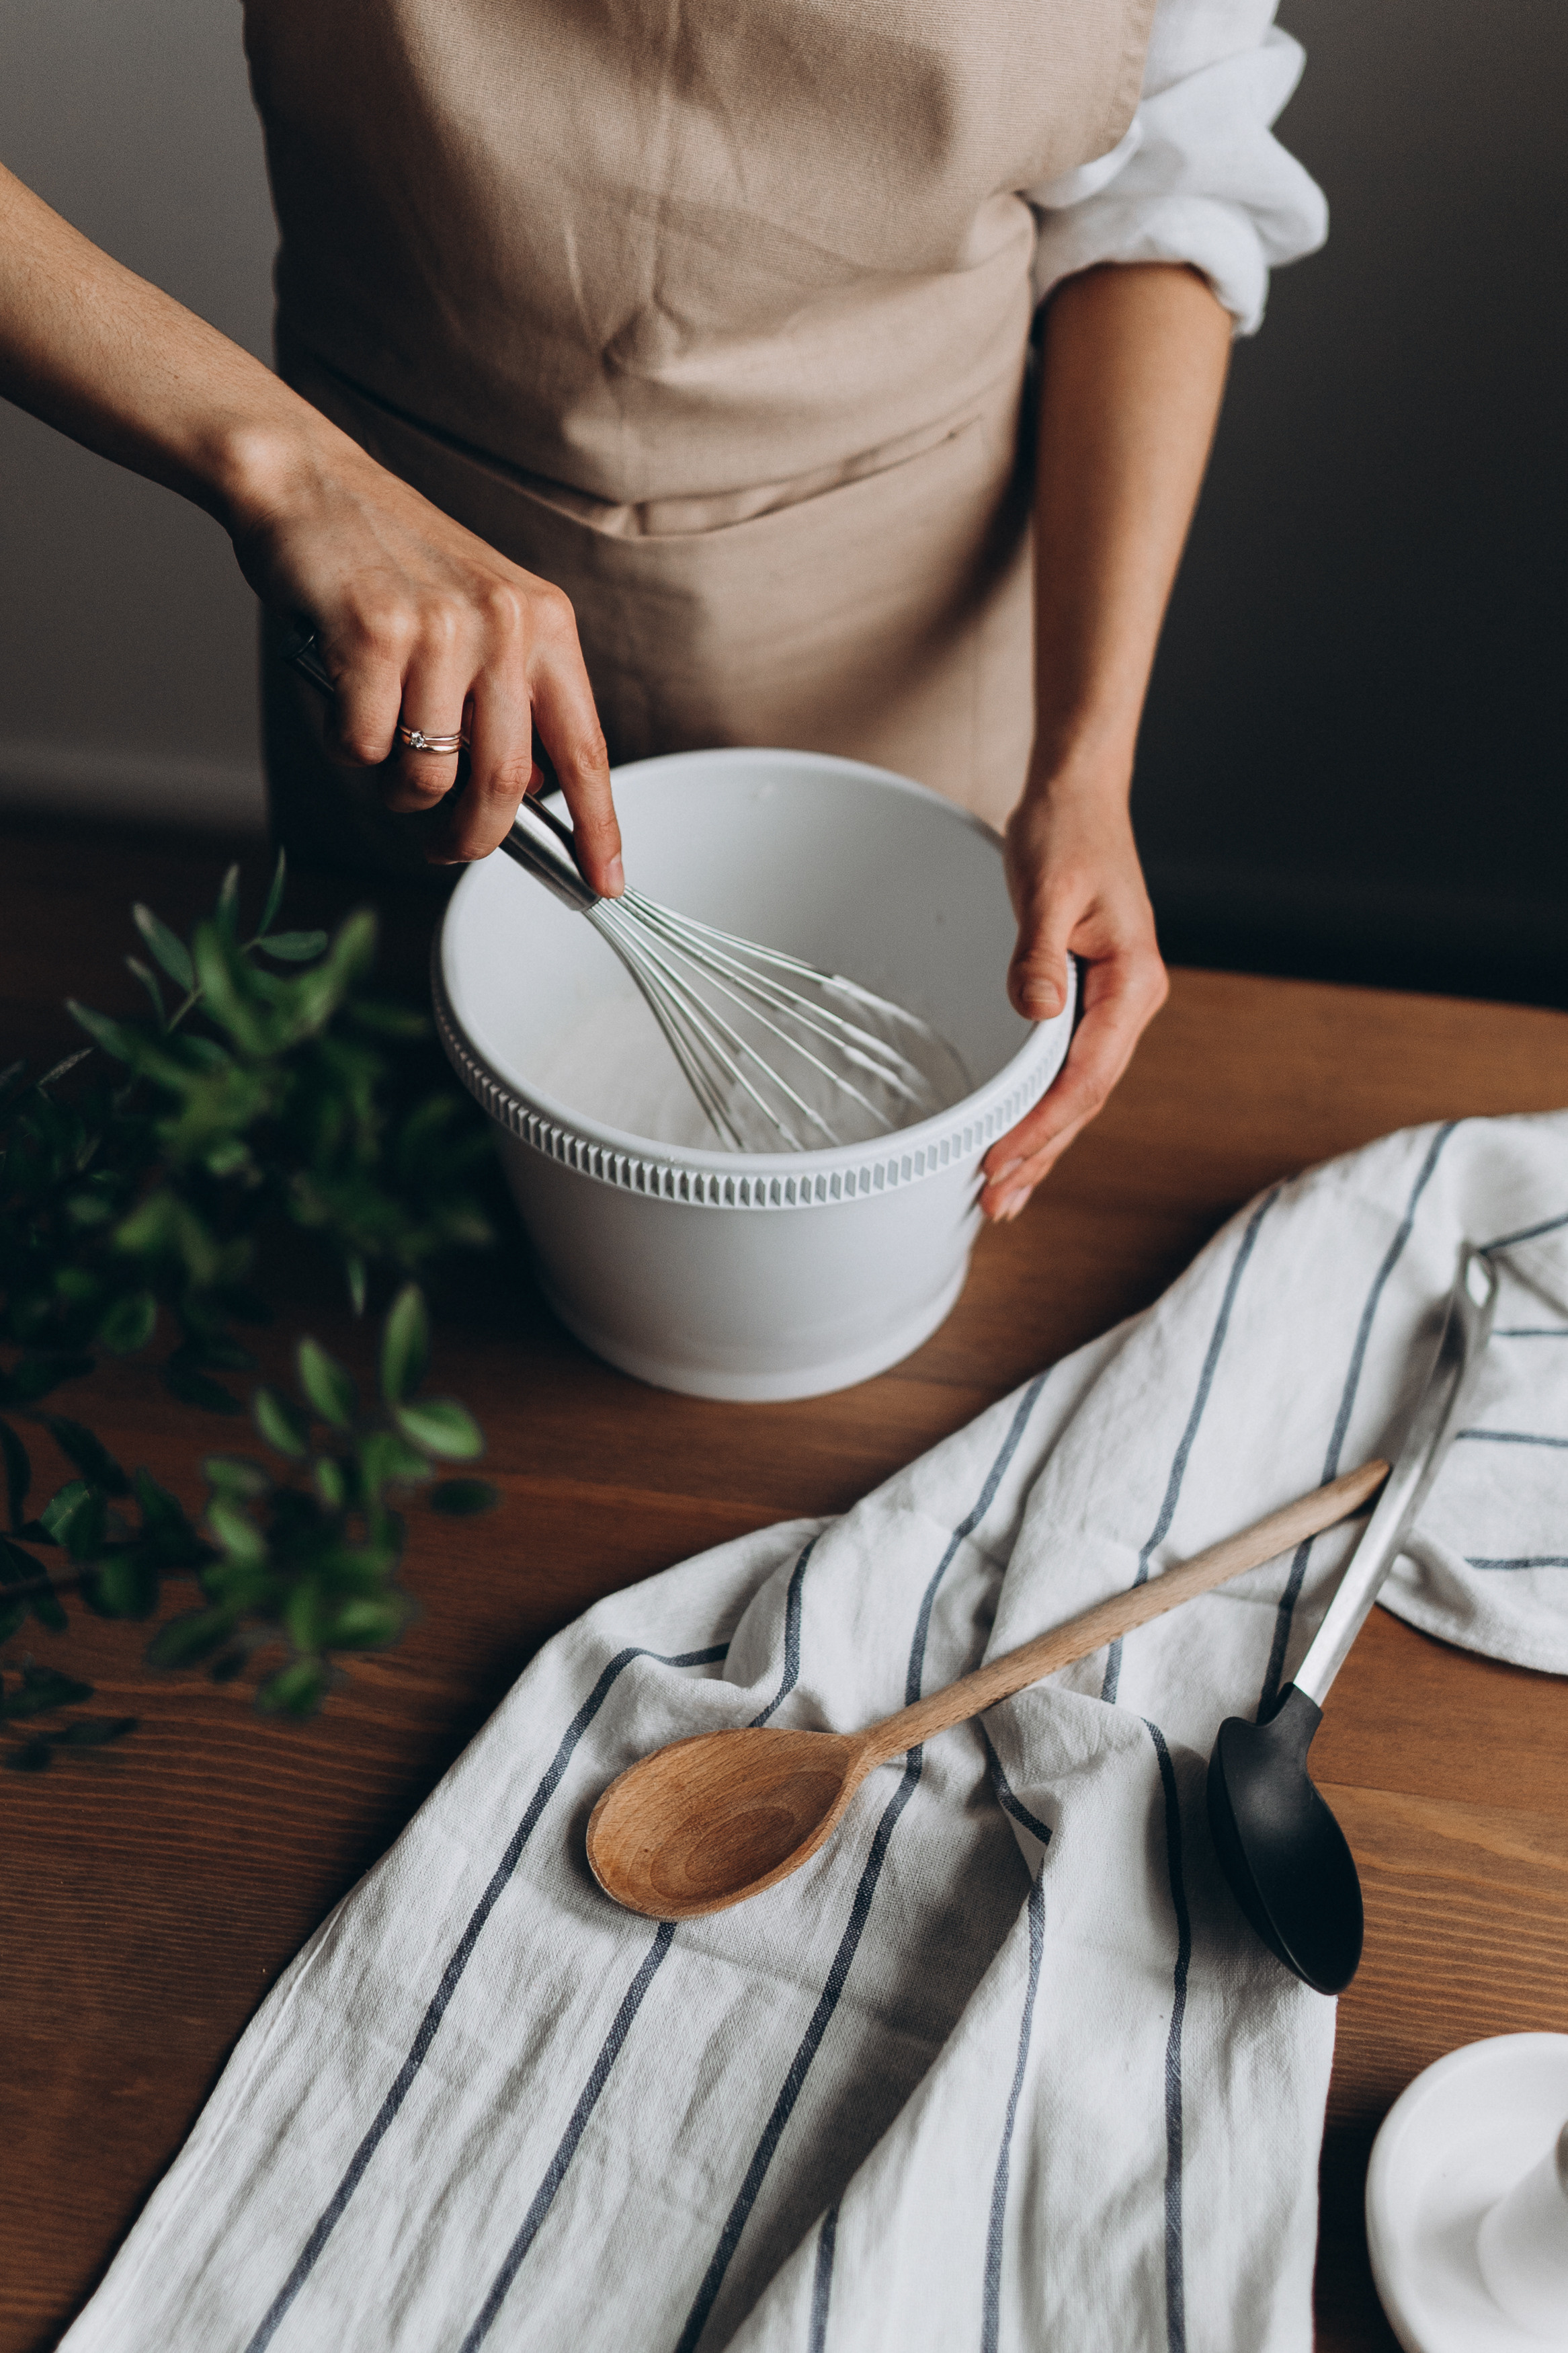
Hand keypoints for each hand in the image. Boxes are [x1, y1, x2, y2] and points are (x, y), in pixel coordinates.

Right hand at [227, 426, 622, 880]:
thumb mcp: (478, 620)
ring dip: (393, 788)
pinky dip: (342, 743)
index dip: (599, 826)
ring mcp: (443, 627)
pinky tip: (337, 695)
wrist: (310, 482)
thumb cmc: (388, 565)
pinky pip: (363, 747)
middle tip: (443, 847)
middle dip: (470, 838)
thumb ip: (506, 702)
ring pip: (428, 775)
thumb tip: (518, 800)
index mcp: (546, 624)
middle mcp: (507, 623)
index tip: (607, 883)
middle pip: (504, 785)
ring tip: (376, 737)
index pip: (585, 748)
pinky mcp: (375, 631)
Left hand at [979, 777, 1166, 1220]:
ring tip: (1006, 1193)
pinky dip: (1044, 1106)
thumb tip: (1036, 1011)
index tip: (999, 1162)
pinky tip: (1021, 1136)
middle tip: (995, 1205)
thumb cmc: (1066, 833)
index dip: (1041, 1127)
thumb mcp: (1047, 888)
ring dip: (1043, 1141)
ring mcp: (1114, 1002)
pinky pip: (1068, 1067)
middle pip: (1085, 1098)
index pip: (1084, 1077)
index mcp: (1132, 983)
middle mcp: (1132, 1001)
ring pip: (1079, 1091)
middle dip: (1041, 1154)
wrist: (1079, 794)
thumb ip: (1039, 954)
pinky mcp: (1090, 997)